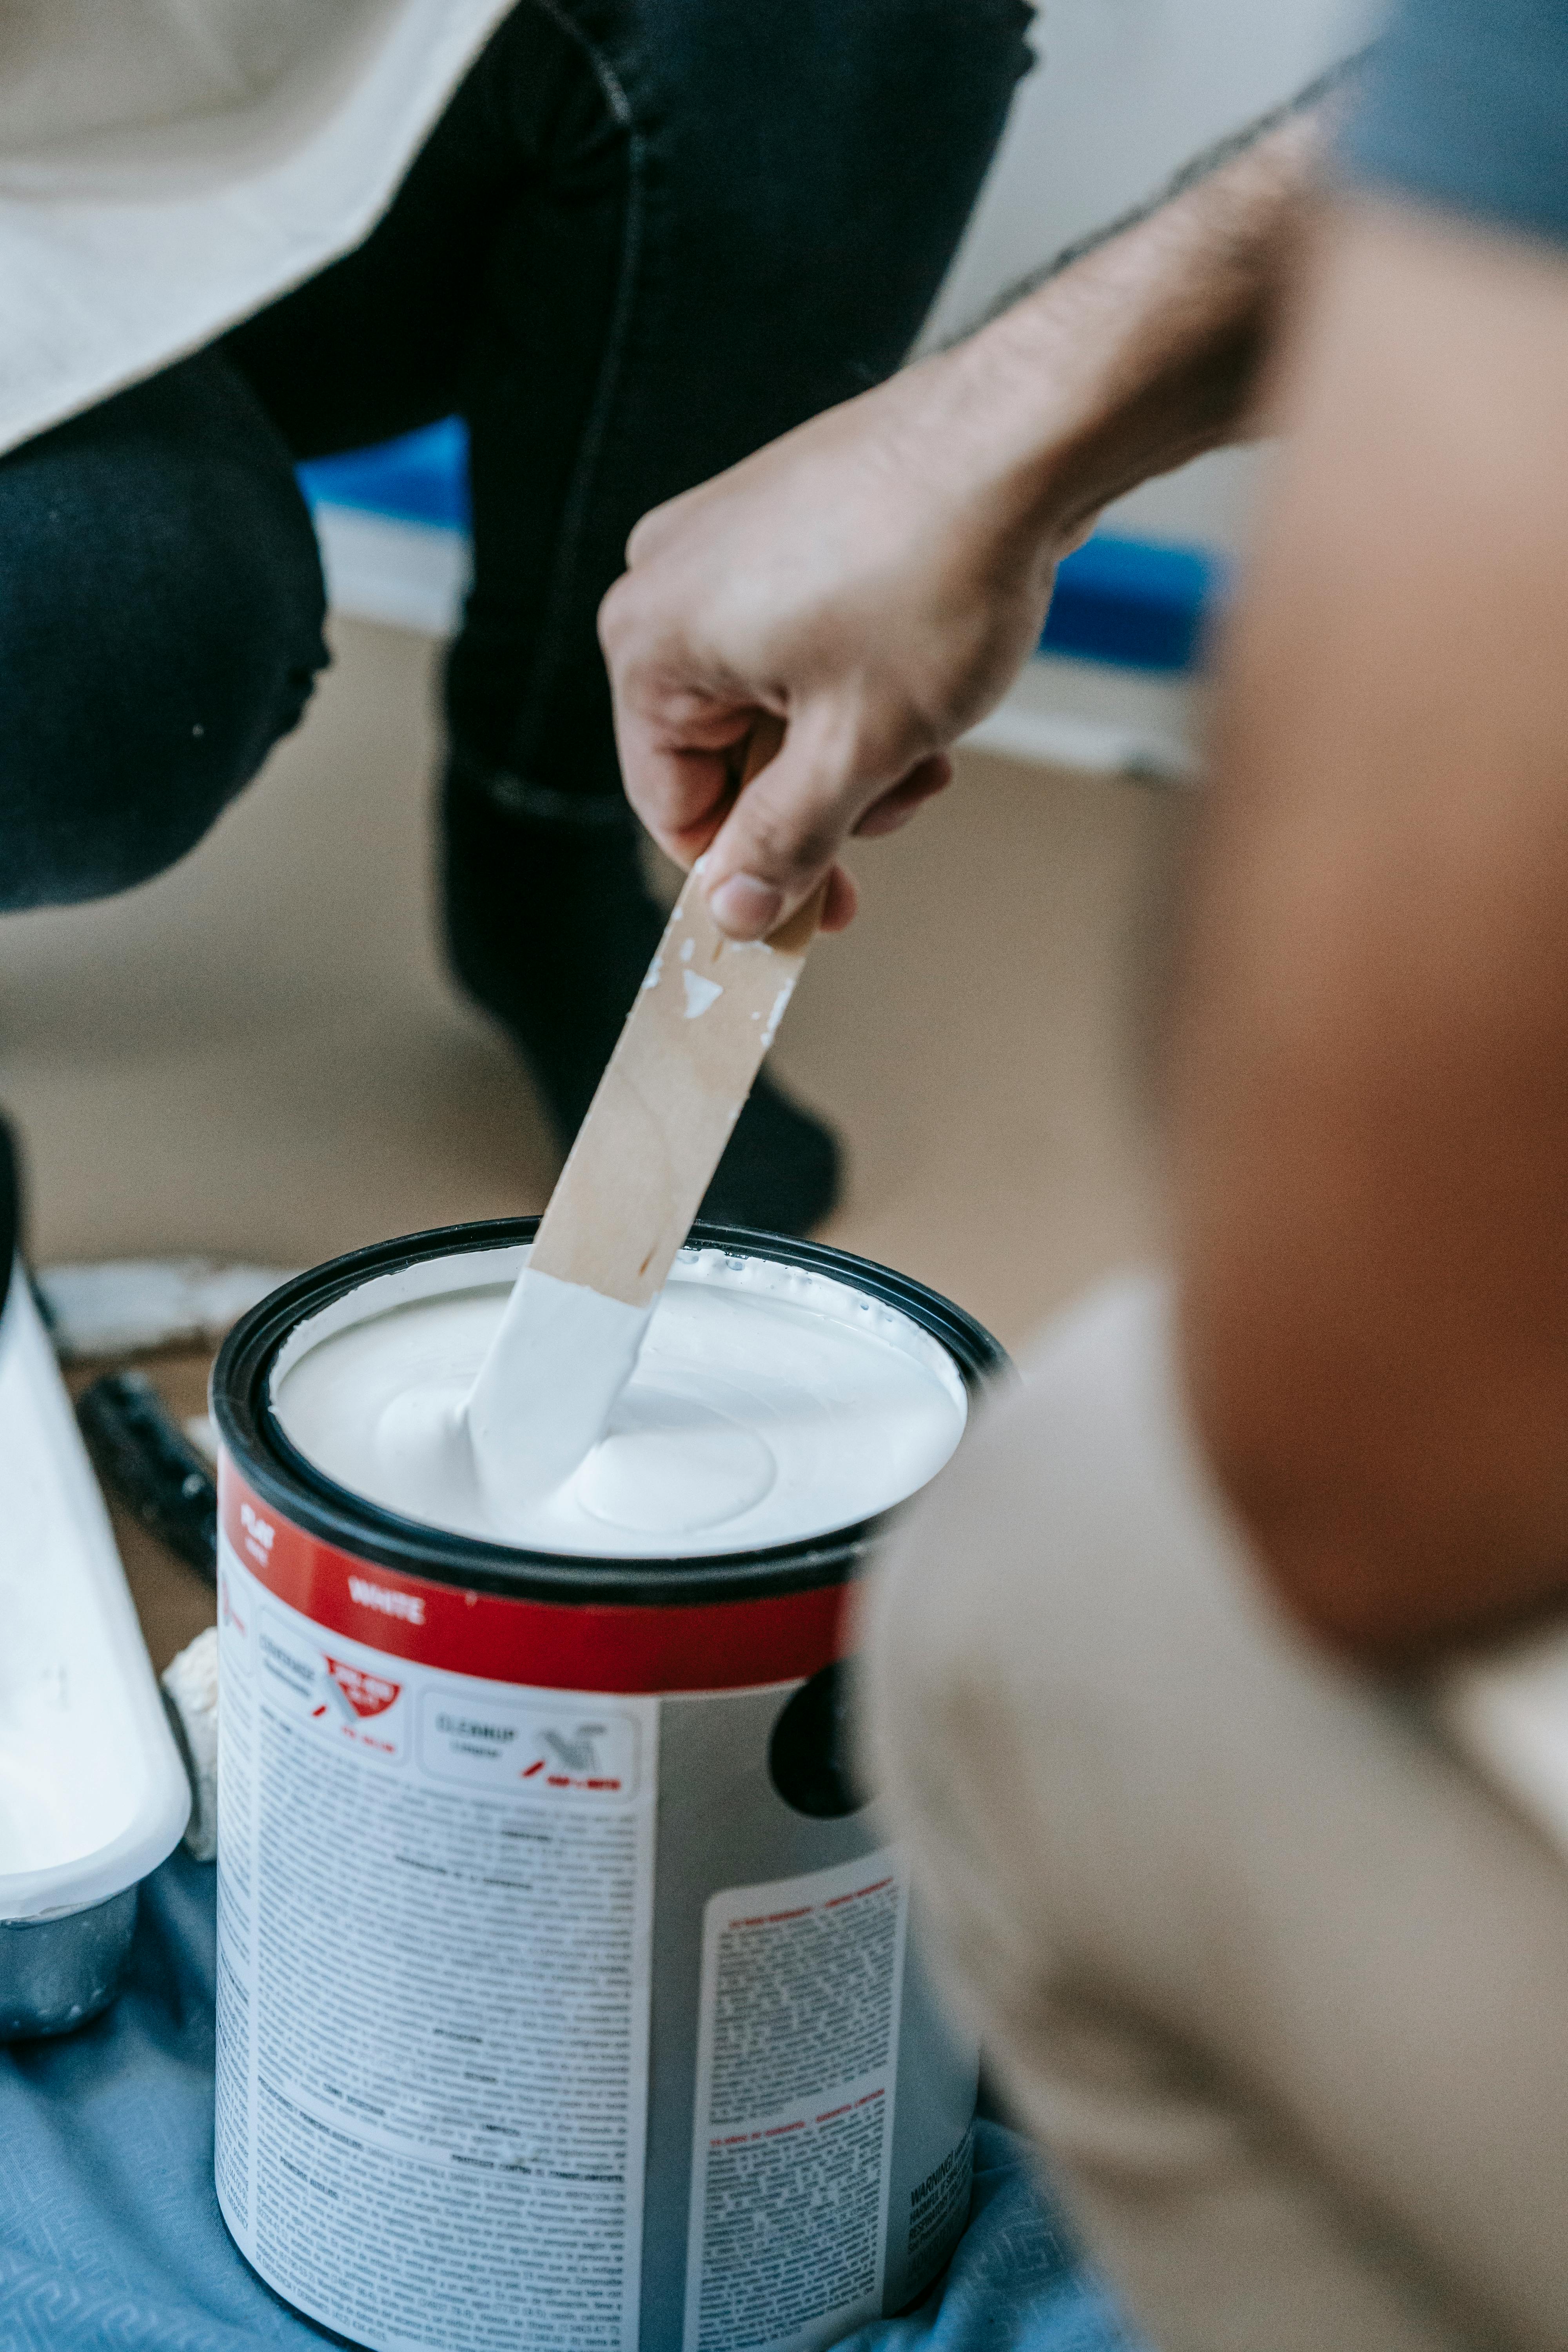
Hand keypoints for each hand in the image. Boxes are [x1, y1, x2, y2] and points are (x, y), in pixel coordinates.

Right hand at [599, 332, 1069, 937]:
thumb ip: (784, 842)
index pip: (672, 805)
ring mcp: (723, 540)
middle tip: (902, 800)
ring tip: (929, 736)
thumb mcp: (855, 750)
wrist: (1023, 436)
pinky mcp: (784, 517)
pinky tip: (927, 680)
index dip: (749, 875)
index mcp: (650, 642)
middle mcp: (665, 582)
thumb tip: (734, 914)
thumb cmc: (935, 577)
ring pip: (773, 706)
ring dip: (850, 748)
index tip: (819, 913)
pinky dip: (859, 686)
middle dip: (818, 798)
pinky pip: (799, 644)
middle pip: (724, 756)